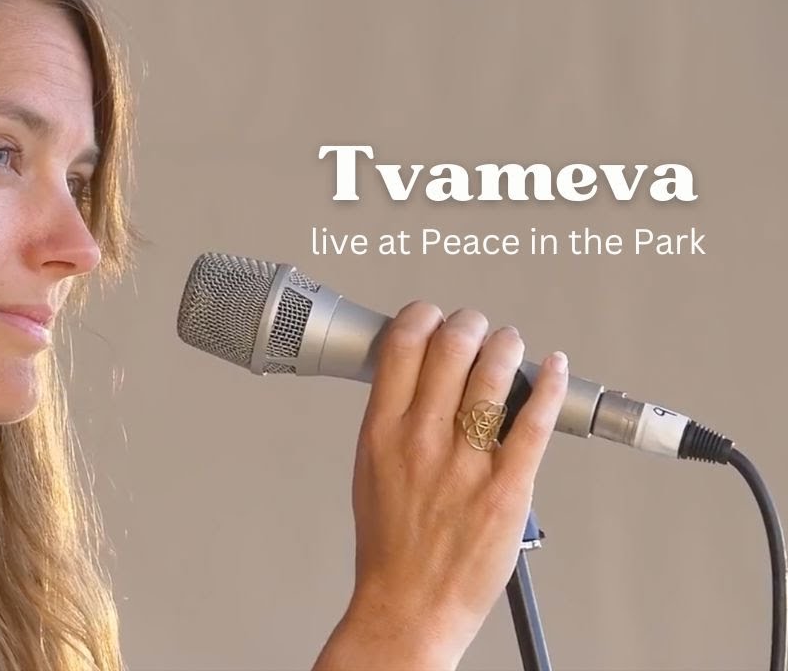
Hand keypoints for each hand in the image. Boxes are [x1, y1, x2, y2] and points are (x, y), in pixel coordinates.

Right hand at [314, 302, 568, 669]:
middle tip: (476, 328)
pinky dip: (549, 385)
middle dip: (469, 324)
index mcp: (381, 432)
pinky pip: (535, 421)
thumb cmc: (389, 548)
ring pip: (494, 373)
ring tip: (511, 344)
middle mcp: (422, 439)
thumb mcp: (369, 470)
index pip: (401, 345)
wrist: (409, 605)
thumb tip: (411, 381)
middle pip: (451, 346)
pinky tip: (553, 369)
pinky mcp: (507, 487)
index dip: (422, 317)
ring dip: (508, 345)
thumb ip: (390, 422)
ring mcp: (466, 462)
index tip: (432, 318)